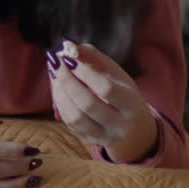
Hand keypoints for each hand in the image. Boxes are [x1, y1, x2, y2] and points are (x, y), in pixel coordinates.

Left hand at [46, 41, 157, 163]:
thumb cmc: (123, 93)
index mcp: (131, 104)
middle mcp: (120, 125)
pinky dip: (60, 103)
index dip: (85, 72)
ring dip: (59, 92)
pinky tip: (57, 87)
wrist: (135, 129)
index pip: (106, 89)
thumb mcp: (116, 74)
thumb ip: (94, 57)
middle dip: (67, 81)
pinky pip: (70, 123)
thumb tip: (69, 46)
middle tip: (55, 62)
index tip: (68, 56)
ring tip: (54, 73)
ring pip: (75, 117)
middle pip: (88, 104)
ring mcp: (105, 136)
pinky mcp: (91, 141)